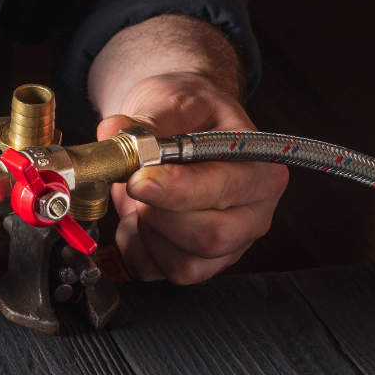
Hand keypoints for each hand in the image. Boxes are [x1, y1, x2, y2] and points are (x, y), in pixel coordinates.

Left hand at [97, 73, 288, 283]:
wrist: (179, 123)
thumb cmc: (187, 112)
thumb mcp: (170, 101)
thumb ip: (144, 123)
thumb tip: (113, 132)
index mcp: (260, 169)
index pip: (223, 191)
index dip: (177, 190)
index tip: (139, 180)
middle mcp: (253, 214)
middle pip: (211, 238)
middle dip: (159, 216)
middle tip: (134, 185)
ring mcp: (229, 245)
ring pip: (186, 266)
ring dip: (147, 234)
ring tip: (137, 199)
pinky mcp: (198, 264)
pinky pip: (160, 274)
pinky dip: (136, 249)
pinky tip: (135, 220)